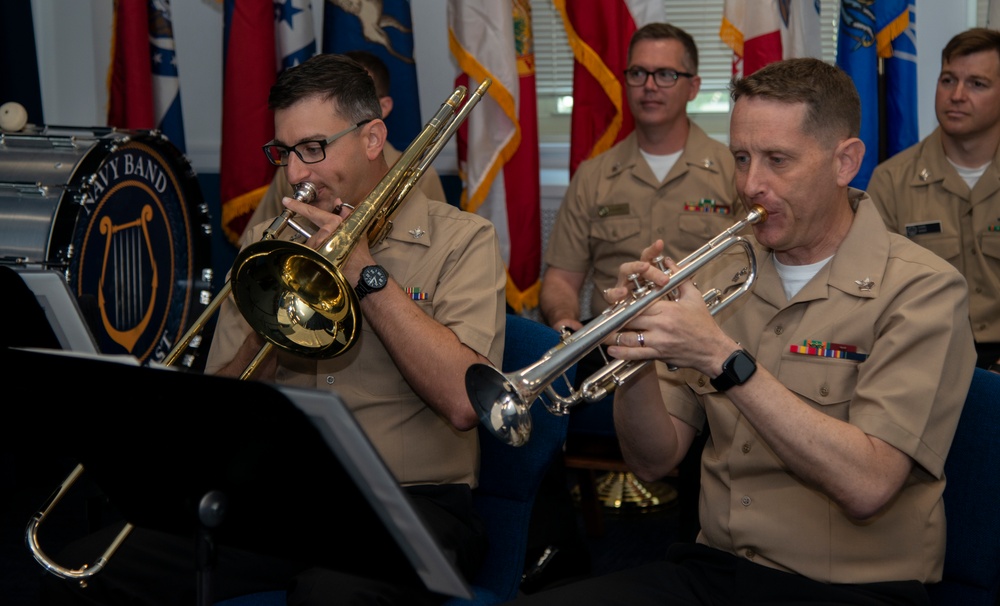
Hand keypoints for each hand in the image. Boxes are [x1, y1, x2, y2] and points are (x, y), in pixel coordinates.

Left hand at [281, 196, 373, 283]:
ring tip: (332, 260)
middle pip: (313, 237)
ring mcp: (320, 245)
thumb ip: (346, 214)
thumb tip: (337, 202)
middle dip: (320, 247)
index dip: (298, 206)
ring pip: (311, 248)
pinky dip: (317, 260)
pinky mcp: (316, 257)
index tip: (286, 201)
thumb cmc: (360, 252)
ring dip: (319, 254)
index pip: (313, 213)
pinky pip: (311, 256)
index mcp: (334, 223)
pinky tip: (327, 265)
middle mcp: (326, 232)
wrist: (362, 272)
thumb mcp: (356, 230)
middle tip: (332, 254)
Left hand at [606, 253, 733, 375]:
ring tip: (603, 333)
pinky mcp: (658, 354)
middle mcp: (660, 324)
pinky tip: (611, 350)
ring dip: (614, 336)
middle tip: (606, 315)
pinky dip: (622, 353)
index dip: (625, 301)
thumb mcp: (693, 296)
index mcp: (667, 309)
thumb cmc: (703, 323)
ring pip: (629, 337)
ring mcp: (658, 341)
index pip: (639, 302)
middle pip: (630, 319)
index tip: (617, 300)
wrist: (713, 349)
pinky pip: (636, 354)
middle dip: (617, 318)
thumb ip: (679, 277)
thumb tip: (668, 261)